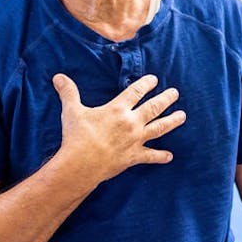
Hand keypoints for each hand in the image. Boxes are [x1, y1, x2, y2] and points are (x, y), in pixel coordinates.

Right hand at [52, 73, 185, 181]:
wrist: (81, 163)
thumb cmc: (77, 136)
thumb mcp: (72, 111)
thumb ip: (68, 92)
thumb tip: (58, 77)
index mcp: (118, 109)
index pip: (136, 91)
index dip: (146, 84)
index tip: (154, 79)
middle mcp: (131, 122)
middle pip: (154, 107)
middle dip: (166, 98)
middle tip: (175, 92)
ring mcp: (135, 140)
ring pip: (159, 128)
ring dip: (172, 121)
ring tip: (182, 116)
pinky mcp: (134, 157)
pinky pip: (151, 156)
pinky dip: (161, 156)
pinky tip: (170, 156)